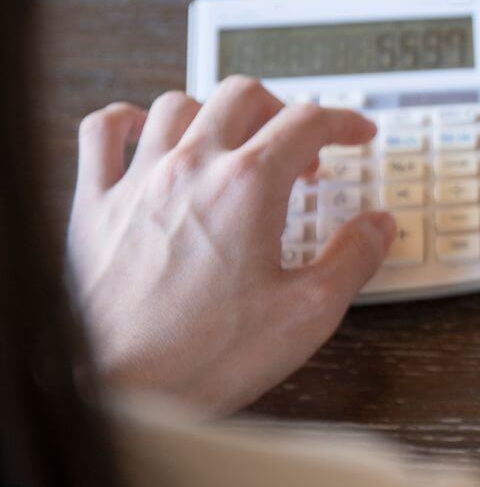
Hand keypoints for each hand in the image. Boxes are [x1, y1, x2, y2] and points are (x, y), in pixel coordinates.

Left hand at [68, 77, 396, 414]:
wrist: (114, 390)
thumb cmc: (202, 356)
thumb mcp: (307, 314)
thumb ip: (353, 259)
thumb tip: (379, 225)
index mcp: (247, 187)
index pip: (307, 121)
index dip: (343, 121)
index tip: (357, 134)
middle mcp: (190, 168)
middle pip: (243, 96)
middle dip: (283, 110)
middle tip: (302, 148)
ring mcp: (136, 181)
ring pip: (177, 104)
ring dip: (216, 113)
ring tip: (236, 143)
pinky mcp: (94, 205)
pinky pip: (102, 131)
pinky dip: (129, 120)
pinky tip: (149, 137)